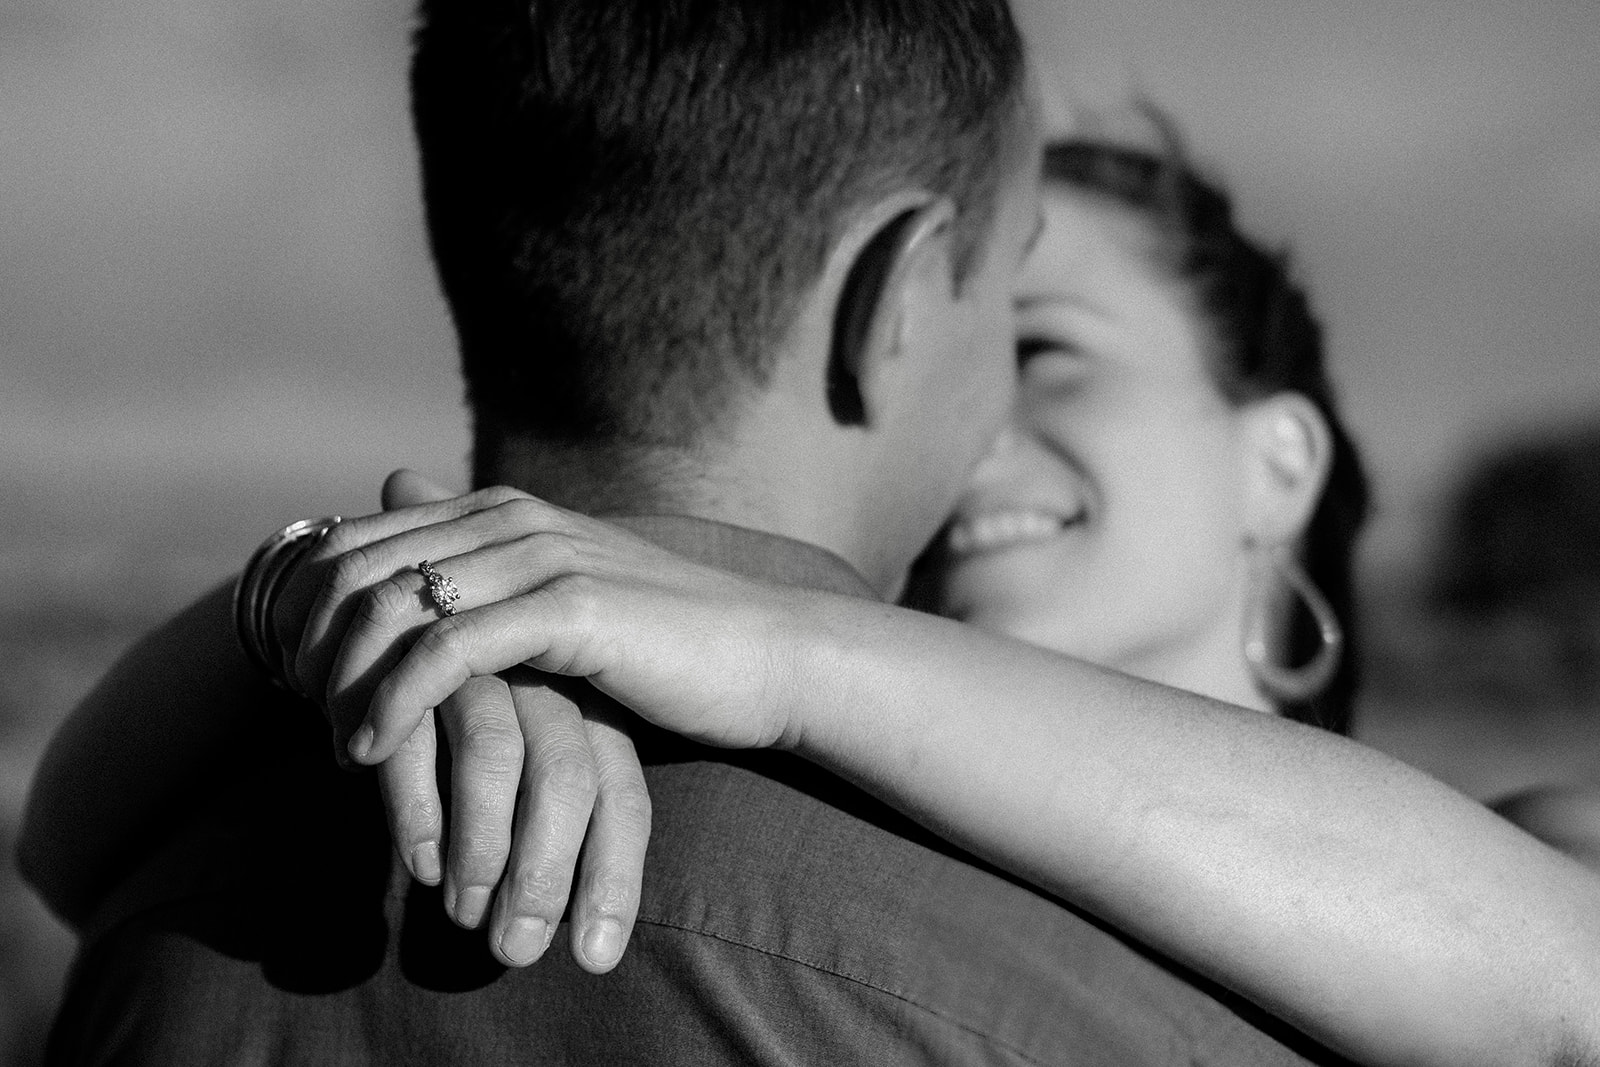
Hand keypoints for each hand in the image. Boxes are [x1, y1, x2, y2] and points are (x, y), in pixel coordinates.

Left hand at [276, 471, 652, 971]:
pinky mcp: (570, 609)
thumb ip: (482, 566)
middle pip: (354, 570)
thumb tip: (401, 495)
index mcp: (501, 509)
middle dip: (308, 648)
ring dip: (340, 683)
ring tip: (334, 743)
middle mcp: (511, 519)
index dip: (304, 611)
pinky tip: (372, 752)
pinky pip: (445, 654)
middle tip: (298, 720)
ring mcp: (541, 557)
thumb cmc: (665, 645)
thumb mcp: (561, 598)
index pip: (354, 542)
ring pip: (389, 610)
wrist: (767, 656)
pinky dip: (393, 704)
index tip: (296, 683)